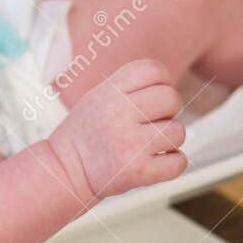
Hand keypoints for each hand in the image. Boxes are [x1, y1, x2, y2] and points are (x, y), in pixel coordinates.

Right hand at [45, 60, 186, 202]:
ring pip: (178, 131)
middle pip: (172, 98)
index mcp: (109, 92)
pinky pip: (179, 162)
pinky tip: (154, 162)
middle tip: (151, 124)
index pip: (154, 70)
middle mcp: (118, 114)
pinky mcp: (137, 171)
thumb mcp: (97, 98)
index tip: (153, 99)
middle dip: (168, 112)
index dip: (162, 83)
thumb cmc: (85, 136)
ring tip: (147, 145)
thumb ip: (129, 87)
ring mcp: (129, 143)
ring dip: (169, 141)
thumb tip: (168, 87)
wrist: (63, 171)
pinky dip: (172, 164)